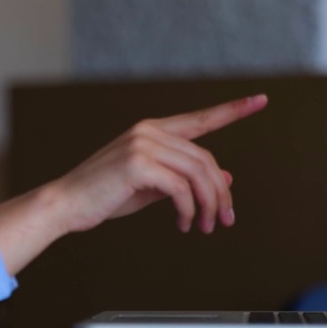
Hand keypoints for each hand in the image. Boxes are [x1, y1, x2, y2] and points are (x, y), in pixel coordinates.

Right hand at [49, 94, 267, 234]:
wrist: (66, 203)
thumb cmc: (105, 196)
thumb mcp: (151, 187)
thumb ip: (185, 179)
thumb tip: (225, 178)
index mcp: (151, 130)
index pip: (200, 119)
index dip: (232, 110)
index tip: (260, 100)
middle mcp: (148, 131)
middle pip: (205, 159)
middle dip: (220, 194)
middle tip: (225, 220)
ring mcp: (142, 145)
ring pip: (198, 174)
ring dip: (209, 205)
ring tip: (207, 227)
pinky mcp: (137, 164)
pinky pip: (181, 189)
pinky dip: (189, 211)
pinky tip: (184, 224)